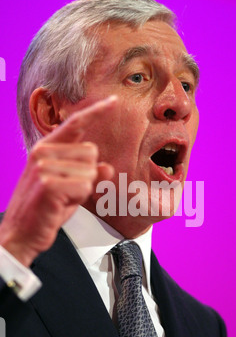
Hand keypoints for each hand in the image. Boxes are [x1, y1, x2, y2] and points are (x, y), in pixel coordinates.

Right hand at [0, 95, 116, 266]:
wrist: (20, 235)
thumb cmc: (44, 210)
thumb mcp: (71, 189)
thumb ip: (89, 175)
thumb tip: (108, 167)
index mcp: (45, 148)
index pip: (74, 124)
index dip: (96, 112)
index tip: (113, 101)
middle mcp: (43, 153)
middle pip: (91, 152)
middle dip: (88, 175)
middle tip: (67, 191)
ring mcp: (44, 167)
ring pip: (90, 170)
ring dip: (83, 189)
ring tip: (62, 198)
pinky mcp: (48, 184)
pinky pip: (85, 186)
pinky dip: (80, 198)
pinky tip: (61, 204)